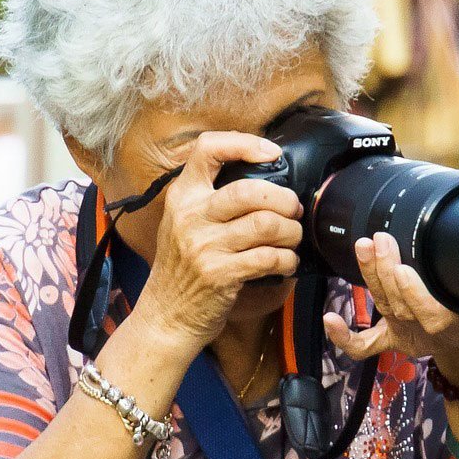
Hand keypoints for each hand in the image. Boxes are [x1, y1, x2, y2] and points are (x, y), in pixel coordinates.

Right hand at [133, 132, 304, 353]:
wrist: (166, 315)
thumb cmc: (182, 268)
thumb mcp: (182, 223)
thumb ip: (209, 199)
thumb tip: (261, 175)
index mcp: (182, 196)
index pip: (208, 149)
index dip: (245, 143)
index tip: (272, 153)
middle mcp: (190, 217)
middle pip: (250, 190)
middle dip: (284, 199)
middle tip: (292, 209)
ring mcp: (204, 246)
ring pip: (266, 224)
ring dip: (291, 231)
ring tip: (292, 238)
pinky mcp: (221, 274)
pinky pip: (269, 257)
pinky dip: (288, 259)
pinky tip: (286, 262)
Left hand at [326, 232, 458, 386]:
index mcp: (456, 326)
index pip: (432, 315)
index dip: (415, 294)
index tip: (405, 269)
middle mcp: (426, 334)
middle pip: (401, 305)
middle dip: (386, 270)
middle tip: (380, 240)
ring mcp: (406, 336)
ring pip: (384, 308)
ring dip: (371, 276)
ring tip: (365, 247)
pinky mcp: (392, 340)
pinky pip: (365, 345)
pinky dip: (344, 336)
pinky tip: (329, 319)